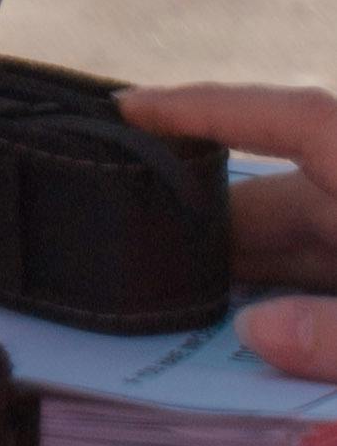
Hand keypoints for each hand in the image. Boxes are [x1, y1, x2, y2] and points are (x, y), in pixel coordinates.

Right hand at [118, 86, 336, 384]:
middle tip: (145, 262)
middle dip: (217, 233)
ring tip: (187, 314)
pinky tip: (259, 339)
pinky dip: (297, 304)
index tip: (129, 106)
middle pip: (284, 201)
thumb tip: (253, 331)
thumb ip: (335, 333)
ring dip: (259, 280)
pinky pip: (329, 282)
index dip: (203, 109)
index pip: (281, 117)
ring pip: (307, 248)